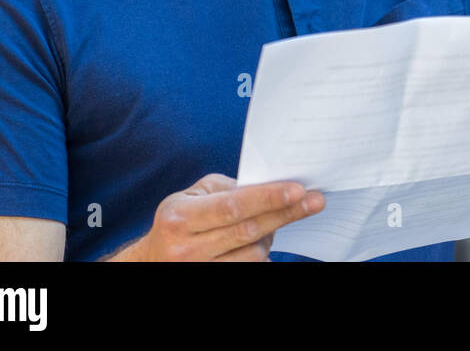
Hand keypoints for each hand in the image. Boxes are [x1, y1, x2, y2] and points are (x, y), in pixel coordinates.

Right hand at [110, 173, 324, 260]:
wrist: (154, 260)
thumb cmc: (180, 220)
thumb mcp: (194, 196)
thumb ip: (229, 190)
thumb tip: (273, 188)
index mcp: (180, 218)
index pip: (233, 206)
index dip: (268, 198)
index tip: (299, 190)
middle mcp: (186, 249)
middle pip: (248, 231)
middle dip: (286, 214)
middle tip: (315, 201)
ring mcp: (198, 271)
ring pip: (253, 255)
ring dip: (271, 236)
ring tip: (272, 222)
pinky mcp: (210, 281)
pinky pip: (250, 270)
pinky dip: (262, 255)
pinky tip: (263, 242)